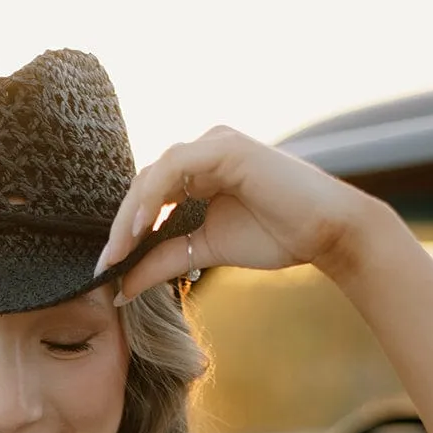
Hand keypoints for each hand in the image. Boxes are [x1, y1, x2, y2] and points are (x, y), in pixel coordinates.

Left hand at [96, 126, 375, 299]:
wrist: (326, 233)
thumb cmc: (275, 237)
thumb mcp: (203, 252)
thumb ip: (162, 261)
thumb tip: (121, 286)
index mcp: (198, 172)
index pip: (148, 198)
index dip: (125, 232)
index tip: (108, 269)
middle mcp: (203, 153)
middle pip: (145, 185)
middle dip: (121, 227)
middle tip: (105, 266)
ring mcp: (215, 145)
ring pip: (154, 175)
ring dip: (131, 215)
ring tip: (118, 252)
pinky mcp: (226, 147)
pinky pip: (175, 167)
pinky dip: (153, 196)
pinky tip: (142, 227)